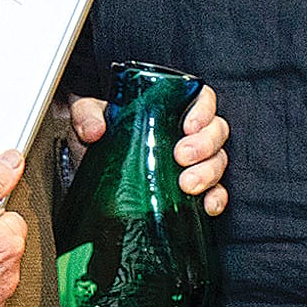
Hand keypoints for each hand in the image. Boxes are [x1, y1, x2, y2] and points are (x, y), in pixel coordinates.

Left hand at [69, 87, 229, 216]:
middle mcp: (187, 132)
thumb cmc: (99, 132)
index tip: (188, 126)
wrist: (90, 165)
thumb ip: (87, 115)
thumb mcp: (87, 114)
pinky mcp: (190, 189)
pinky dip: (215, 199)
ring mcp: (192, 161)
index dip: (203, 110)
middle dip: (205, 146)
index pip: (202, 99)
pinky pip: (215, 192)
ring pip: (218, 161)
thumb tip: (94, 131)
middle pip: (216, 132)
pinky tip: (207, 206)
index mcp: (171, 106)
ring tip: (187, 186)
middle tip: (182, 157)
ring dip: (208, 173)